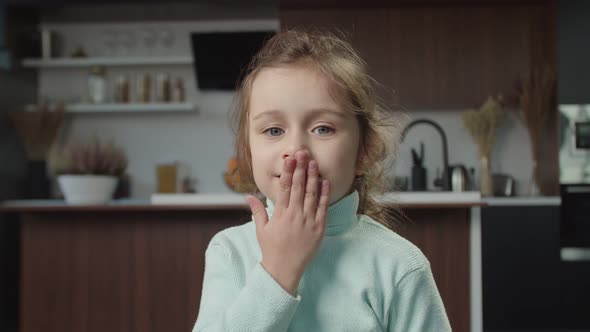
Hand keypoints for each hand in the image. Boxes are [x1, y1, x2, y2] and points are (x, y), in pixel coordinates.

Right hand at [246, 150, 329, 295]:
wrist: (284, 269)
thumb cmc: (272, 249)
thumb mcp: (261, 229)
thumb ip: (258, 211)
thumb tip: (248, 196)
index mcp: (280, 214)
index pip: (283, 187)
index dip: (287, 171)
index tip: (289, 158)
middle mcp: (294, 215)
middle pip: (298, 187)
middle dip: (300, 169)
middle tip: (302, 153)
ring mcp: (308, 221)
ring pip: (311, 194)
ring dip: (312, 177)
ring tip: (313, 162)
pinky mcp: (319, 228)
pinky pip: (323, 208)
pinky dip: (324, 194)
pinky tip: (324, 181)